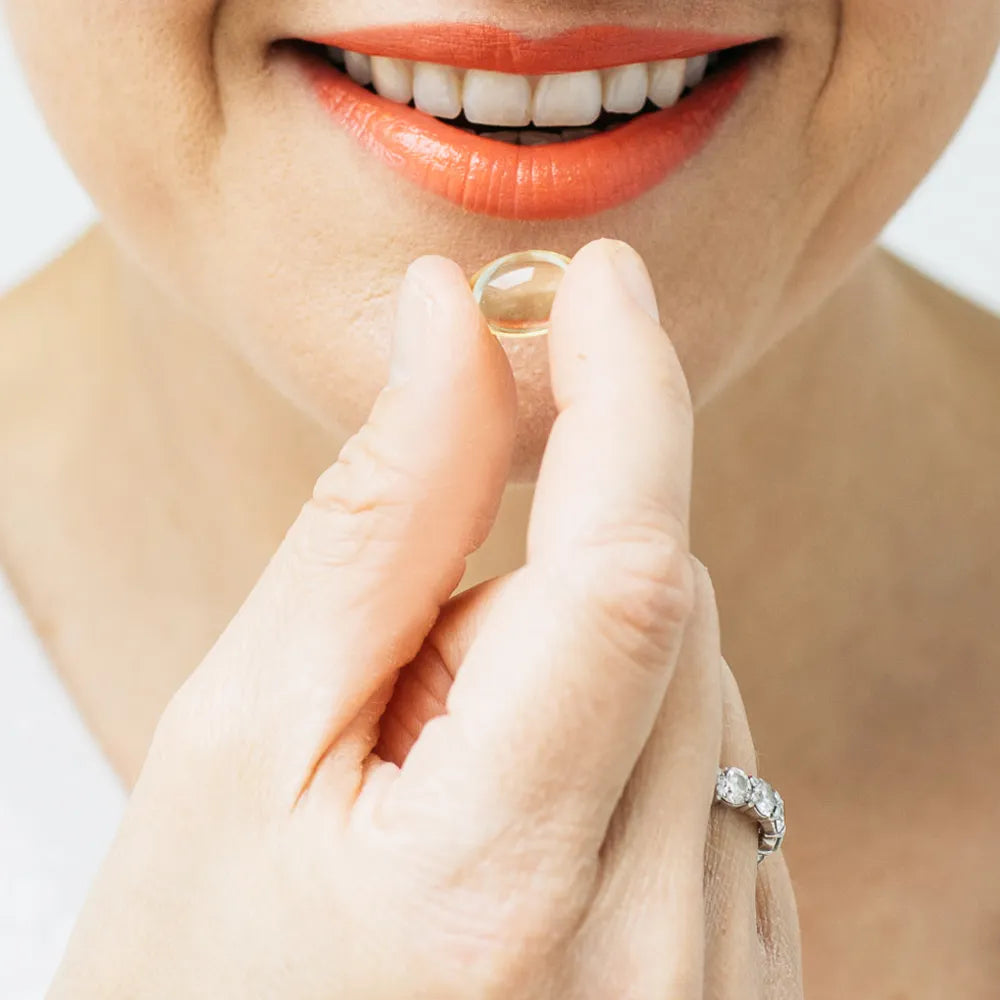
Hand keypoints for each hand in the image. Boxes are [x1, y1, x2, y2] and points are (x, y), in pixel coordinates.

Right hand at [49, 239, 802, 998]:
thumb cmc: (201, 976)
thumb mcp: (241, 741)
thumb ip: (372, 526)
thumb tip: (451, 331)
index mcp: (492, 886)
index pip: (624, 573)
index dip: (626, 396)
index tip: (602, 284)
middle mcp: (646, 956)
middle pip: (668, 618)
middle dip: (544, 584)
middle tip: (415, 684)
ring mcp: (713, 990)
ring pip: (702, 685)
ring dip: (582, 672)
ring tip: (451, 787)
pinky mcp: (742, 991)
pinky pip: (723, 778)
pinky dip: (631, 746)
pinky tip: (528, 831)